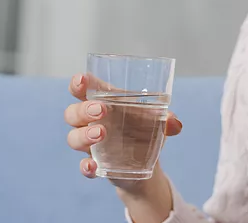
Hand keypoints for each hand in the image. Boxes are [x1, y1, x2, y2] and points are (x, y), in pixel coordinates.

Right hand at [64, 73, 182, 192]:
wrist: (147, 160)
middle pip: (73, 112)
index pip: (82, 89)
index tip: (81, 80)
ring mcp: (90, 144)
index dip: (78, 83)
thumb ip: (167, 119)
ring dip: (84, 134)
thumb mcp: (157, 120)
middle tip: (101, 110)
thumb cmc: (145, 128)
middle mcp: (91, 121)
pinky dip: (86, 167)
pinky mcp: (95, 164)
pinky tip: (93, 166)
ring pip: (73, 137)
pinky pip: (83, 166)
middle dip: (83, 110)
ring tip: (100, 133)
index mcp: (104, 101)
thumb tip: (175, 123)